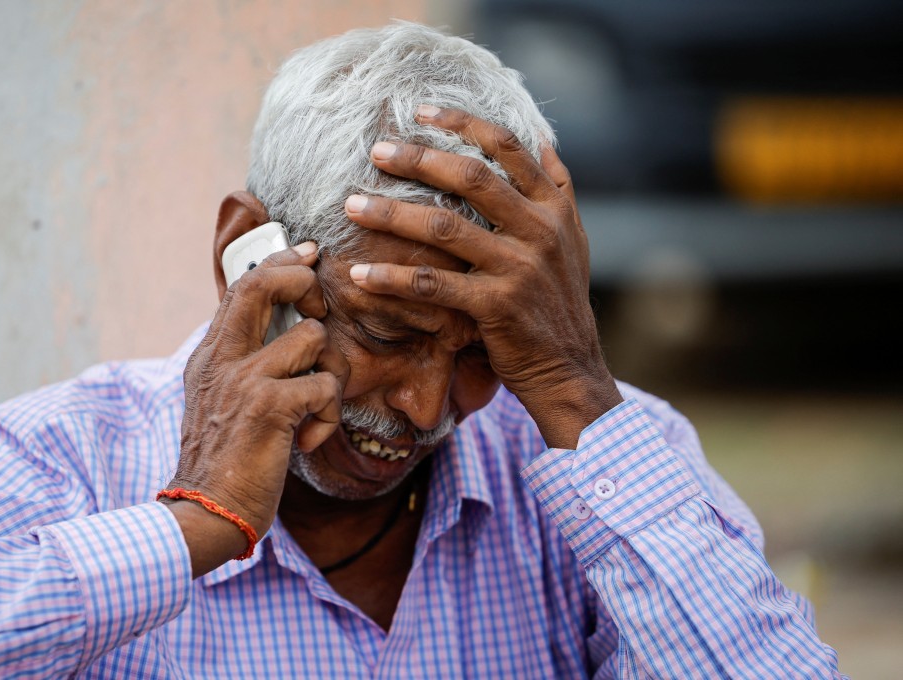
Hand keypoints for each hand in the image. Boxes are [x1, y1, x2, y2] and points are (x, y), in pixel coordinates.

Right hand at [165, 242, 348, 574]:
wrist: (205, 512)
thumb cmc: (224, 461)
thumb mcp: (219, 402)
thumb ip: (241, 366)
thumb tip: (282, 335)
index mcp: (211, 355)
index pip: (241, 287)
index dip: (279, 263)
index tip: (306, 253)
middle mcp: (222, 359)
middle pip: (261, 284)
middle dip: (301, 282)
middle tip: (317, 310)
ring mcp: (244, 380)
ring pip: (313, 338)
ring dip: (330, 373)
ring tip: (313, 410)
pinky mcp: (269, 408)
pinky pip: (325, 388)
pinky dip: (328, 417)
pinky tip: (308, 440)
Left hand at [344, 107, 621, 448]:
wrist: (570, 369)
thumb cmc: (558, 303)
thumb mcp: (572, 241)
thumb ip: (557, 191)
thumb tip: (541, 141)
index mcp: (555, 206)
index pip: (508, 147)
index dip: (463, 123)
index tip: (421, 110)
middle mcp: (541, 230)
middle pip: (471, 177)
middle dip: (418, 158)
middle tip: (376, 149)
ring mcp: (520, 267)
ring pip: (446, 227)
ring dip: (392, 214)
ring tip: (352, 205)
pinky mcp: (497, 306)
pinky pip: (434, 285)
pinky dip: (393, 280)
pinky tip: (359, 276)